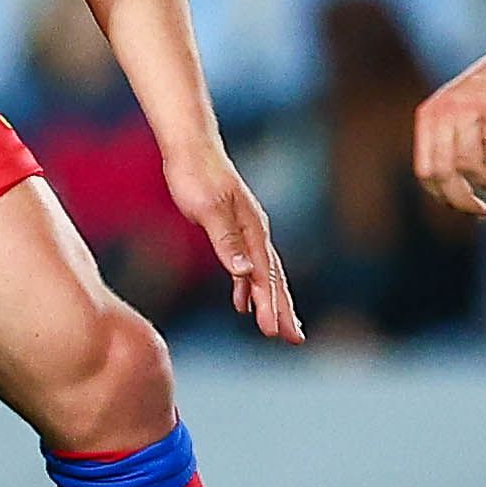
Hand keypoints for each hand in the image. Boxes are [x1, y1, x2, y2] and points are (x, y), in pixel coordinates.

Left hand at [165, 146, 303, 345]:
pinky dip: (248, 287)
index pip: (265, 275)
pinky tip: (242, 303)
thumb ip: (226, 241)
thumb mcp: (209, 208)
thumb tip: (244, 273)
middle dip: (283, 309)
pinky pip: (246, 266)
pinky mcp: (232, 229)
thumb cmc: (197, 175)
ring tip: (276, 328)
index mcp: (252, 229)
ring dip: (269, 301)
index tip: (275, 332)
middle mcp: (255, 232)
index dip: (271, 305)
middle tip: (294, 339)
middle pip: (273, 277)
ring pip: (263, 274)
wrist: (191, 147)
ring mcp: (245, 230)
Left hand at [413, 46, 485, 219]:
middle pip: (446, 173)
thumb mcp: (457, 112)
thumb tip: (453, 195)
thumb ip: (449, 145)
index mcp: (430, 115)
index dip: (442, 196)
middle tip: (482, 212)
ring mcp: (471, 109)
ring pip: (472, 166)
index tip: (461, 207)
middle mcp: (445, 112)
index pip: (425, 170)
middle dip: (464, 201)